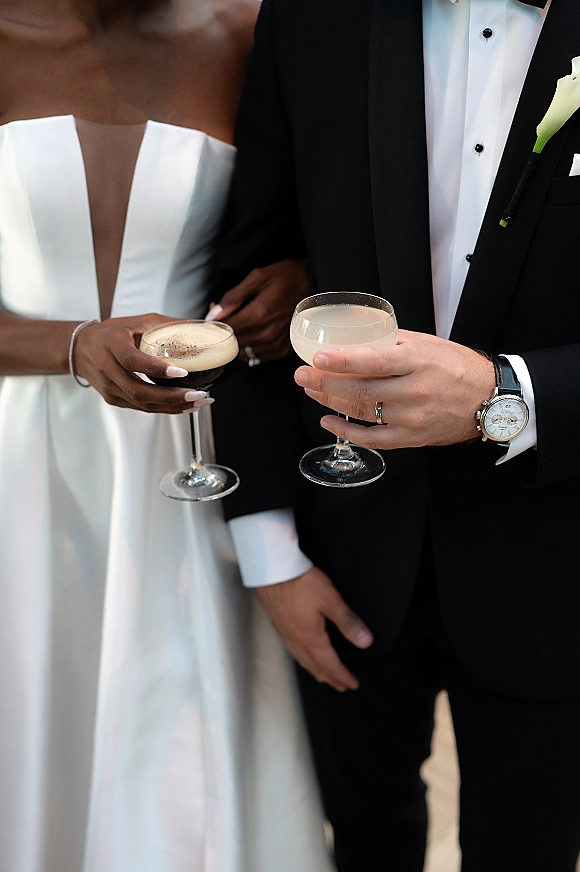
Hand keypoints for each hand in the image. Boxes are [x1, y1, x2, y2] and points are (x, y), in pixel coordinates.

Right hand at [74, 313, 213, 412]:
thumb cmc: (113, 333)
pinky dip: (164, 409)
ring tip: (198, 402)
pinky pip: (141, 407)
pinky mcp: (113, 399)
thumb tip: (201, 327)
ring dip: (173, 407)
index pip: (132, 360)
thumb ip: (166, 325)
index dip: (157, 369)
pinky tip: (184, 406)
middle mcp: (107, 368)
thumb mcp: (137, 321)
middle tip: (198, 395)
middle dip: (172, 397)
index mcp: (112, 343)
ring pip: (143, 404)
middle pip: (139, 390)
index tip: (181, 372)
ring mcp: (109, 388)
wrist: (81, 350)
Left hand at [206, 259, 313, 362]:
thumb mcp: (257, 277)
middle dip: (225, 332)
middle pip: (234, 342)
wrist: (314, 282)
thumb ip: (233, 297)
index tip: (214, 316)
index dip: (216, 323)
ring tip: (239, 327)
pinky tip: (250, 336)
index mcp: (259, 314)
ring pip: (243, 353)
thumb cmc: (286, 277)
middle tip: (226, 318)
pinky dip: (249, 349)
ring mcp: (277, 343)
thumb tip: (213, 314)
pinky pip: (257, 357)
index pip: (227, 328)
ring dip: (236, 342)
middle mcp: (268, 333)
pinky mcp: (284, 350)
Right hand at [255, 566, 373, 691]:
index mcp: (311, 639)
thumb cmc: (301, 583)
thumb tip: (366, 643)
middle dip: (330, 677)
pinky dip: (302, 658)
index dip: (343, 676)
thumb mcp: (331, 601)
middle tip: (340, 685)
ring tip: (323, 675)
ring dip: (315, 670)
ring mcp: (285, 633)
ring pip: (302, 660)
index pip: (330, 665)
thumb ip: (348, 622)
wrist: (272, 571)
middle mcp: (297, 641)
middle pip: (315, 666)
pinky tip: (302, 652)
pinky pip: (292, 650)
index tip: (353, 684)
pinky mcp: (278, 624)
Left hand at [294, 329, 495, 448]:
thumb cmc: (457, 367)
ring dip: (330, 402)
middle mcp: (414, 390)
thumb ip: (392, 340)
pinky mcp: (412, 437)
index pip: (374, 360)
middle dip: (324, 382)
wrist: (488, 399)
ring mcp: (412, 417)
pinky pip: (373, 439)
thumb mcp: (427, 343)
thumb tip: (356, 334)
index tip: (317, 356)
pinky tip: (329, 422)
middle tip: (302, 375)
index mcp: (418, 361)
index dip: (342, 360)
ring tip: (311, 390)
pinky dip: (347, 432)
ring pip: (362, 412)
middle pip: (360, 390)